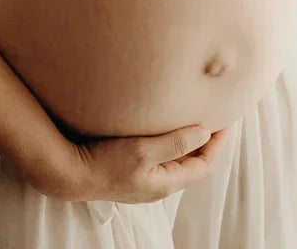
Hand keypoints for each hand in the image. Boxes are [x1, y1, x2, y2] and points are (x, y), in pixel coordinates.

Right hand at [51, 122, 233, 203]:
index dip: (219, 143)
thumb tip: (204, 133)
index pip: (205, 165)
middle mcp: (159, 183)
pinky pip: (162, 154)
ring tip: (197, 114)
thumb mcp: (142, 151)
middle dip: (208, 139)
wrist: (69, 172)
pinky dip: (173, 138)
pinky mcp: (133, 168)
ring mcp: (146, 177)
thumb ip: (175, 143)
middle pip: (194, 161)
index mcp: (166, 183)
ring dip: (190, 138)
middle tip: (216, 114)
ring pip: (178, 157)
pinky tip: (168, 122)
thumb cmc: (104, 163)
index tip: (227, 119)